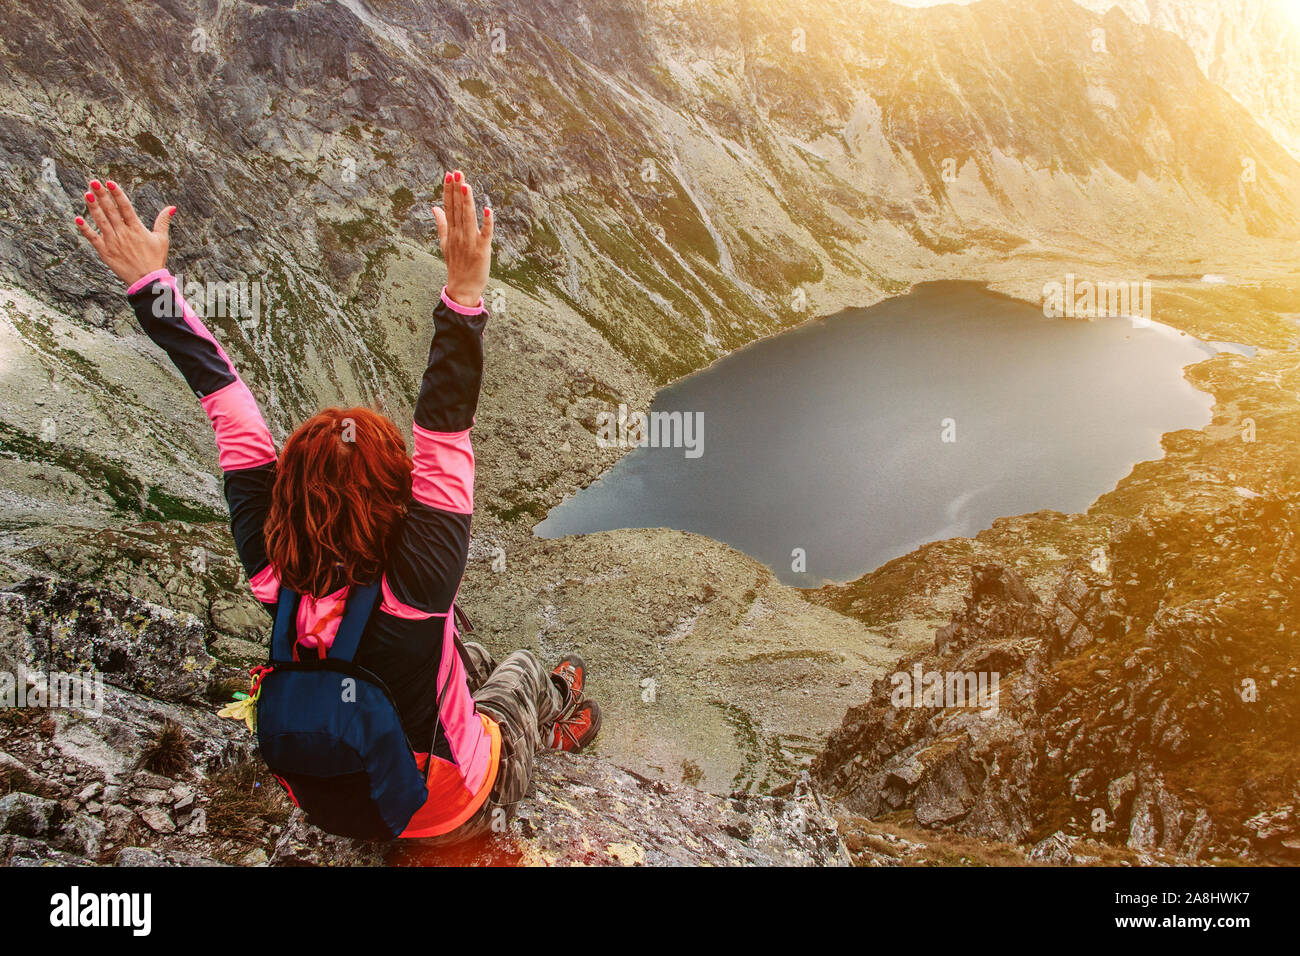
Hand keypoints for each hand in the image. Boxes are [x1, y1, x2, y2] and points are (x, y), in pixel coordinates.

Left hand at [73, 179, 173, 286]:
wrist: (147, 281)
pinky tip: (78, 219)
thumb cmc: (155, 259)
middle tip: (93, 181)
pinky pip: (92, 238)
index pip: (125, 207)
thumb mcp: (162, 239)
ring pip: (100, 221)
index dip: (117, 194)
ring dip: (93, 207)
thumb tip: (172, 207)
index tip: (109, 182)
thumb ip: (163, 221)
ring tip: (87, 194)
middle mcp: (123, 233)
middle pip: (111, 210)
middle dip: (102, 195)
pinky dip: (85, 229)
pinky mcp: (105, 252)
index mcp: (137, 229)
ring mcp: (113, 242)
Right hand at [431, 170, 491, 307]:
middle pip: (457, 208)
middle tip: (457, 172)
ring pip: (469, 218)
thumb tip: (435, 207)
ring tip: (466, 185)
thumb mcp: (445, 243)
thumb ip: (441, 224)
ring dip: (467, 201)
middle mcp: (459, 234)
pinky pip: (485, 234)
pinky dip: (487, 223)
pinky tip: (488, 210)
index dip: (448, 190)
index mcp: (451, 231)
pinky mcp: (482, 250)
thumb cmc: (455, 265)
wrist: (462, 288)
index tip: (449, 174)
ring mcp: (470, 242)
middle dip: (457, 190)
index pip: (449, 207)